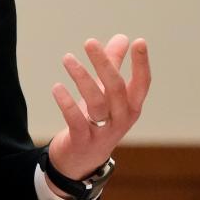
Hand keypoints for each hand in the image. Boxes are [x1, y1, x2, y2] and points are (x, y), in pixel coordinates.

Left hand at [47, 34, 149, 183]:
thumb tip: (122, 38)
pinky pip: (76, 120)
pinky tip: (57, 87)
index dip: (142, 64)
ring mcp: (103, 132)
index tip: (139, 41)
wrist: (81, 161)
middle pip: (116, 89)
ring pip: (96, 102)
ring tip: (67, 58)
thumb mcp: (106, 94)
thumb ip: (114, 66)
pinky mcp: (82, 140)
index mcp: (130, 107)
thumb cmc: (97, 120)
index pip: (142, 84)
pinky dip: (66, 103)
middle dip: (104, 64)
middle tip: (90, 42)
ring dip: (81, 78)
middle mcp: (121, 119)